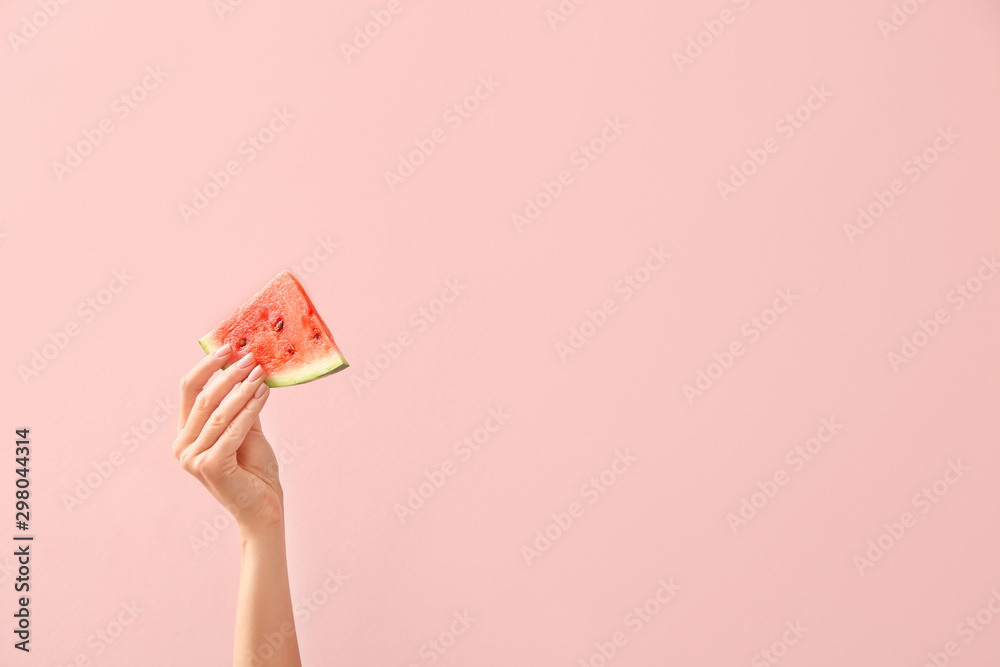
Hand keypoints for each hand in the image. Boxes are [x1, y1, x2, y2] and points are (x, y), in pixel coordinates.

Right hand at [173, 344, 282, 538]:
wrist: (263, 508)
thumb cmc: (254, 470)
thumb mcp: (246, 430)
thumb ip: (240, 403)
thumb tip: (247, 366)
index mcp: (185, 435)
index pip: (188, 391)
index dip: (206, 367)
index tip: (227, 347)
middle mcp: (182, 447)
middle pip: (202, 399)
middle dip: (227, 375)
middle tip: (250, 357)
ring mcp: (193, 459)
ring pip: (218, 413)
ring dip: (241, 389)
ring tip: (260, 372)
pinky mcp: (210, 466)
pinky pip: (232, 430)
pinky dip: (249, 409)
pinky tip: (264, 394)